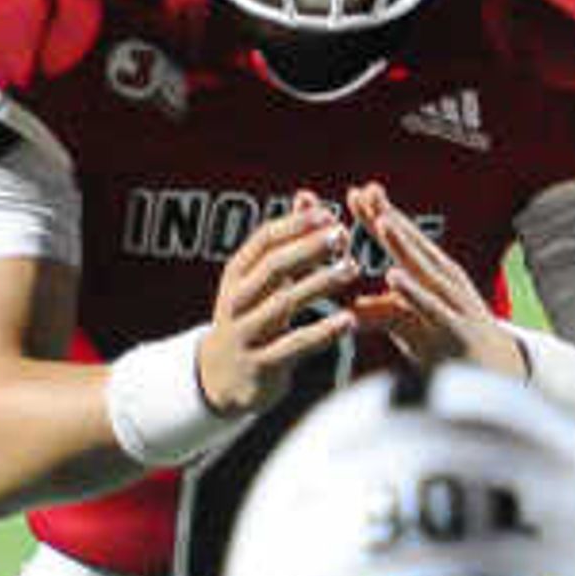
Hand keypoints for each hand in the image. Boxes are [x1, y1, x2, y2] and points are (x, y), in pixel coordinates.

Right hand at [197, 192, 365, 412]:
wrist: (221, 379)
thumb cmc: (252, 318)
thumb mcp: (259, 281)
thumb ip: (285, 243)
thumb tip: (308, 197)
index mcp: (236, 275)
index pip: (263, 241)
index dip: (296, 225)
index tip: (329, 214)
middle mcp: (235, 301)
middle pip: (273, 267)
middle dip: (309, 248)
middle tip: (343, 235)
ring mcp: (245, 334)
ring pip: (284, 304)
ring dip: (320, 283)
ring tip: (353, 268)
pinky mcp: (261, 366)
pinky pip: (295, 346)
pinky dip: (324, 332)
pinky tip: (350, 319)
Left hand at [344, 182, 526, 376]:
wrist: (495, 374)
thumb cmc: (447, 344)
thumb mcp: (410, 324)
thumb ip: (381, 310)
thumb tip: (347, 308)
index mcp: (433, 276)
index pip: (403, 241)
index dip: (379, 216)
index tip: (355, 192)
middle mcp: (444, 282)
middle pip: (412, 245)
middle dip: (387, 217)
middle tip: (365, 192)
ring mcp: (452, 302)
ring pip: (424, 269)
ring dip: (402, 243)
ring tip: (381, 222)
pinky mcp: (455, 328)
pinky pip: (431, 307)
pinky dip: (413, 291)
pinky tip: (393, 276)